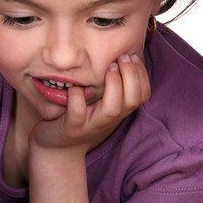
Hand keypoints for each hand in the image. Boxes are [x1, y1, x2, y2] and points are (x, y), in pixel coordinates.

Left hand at [30, 53, 149, 155]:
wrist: (59, 148)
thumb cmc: (82, 117)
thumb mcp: (100, 102)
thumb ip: (112, 85)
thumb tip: (120, 54)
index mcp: (119, 110)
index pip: (143, 95)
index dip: (142, 74)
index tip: (132, 56)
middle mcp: (109, 118)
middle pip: (134, 100)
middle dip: (132, 76)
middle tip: (122, 58)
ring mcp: (91, 123)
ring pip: (112, 109)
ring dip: (114, 85)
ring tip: (108, 68)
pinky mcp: (72, 127)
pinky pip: (78, 113)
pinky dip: (77, 97)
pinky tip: (75, 87)